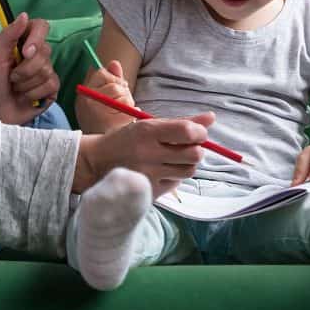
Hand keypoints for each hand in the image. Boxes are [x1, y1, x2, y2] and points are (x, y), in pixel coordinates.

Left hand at [0, 13, 59, 124]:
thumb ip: (8, 35)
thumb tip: (24, 15)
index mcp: (23, 42)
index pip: (41, 27)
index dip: (37, 38)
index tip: (25, 51)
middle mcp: (36, 54)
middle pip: (44, 52)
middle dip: (24, 69)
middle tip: (10, 77)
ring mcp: (45, 72)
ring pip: (47, 71)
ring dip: (26, 83)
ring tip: (15, 88)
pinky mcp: (50, 89)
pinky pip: (52, 85)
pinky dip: (34, 93)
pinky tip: (25, 97)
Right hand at [74, 111, 215, 197]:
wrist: (97, 163)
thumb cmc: (126, 140)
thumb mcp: (148, 125)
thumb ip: (181, 122)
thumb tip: (212, 117)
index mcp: (147, 131)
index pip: (187, 131)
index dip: (200, 132)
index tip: (197, 132)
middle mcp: (149, 154)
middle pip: (194, 154)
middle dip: (195, 149)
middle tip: (186, 146)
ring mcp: (150, 175)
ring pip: (189, 170)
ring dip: (186, 163)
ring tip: (172, 158)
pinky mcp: (150, 191)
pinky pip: (176, 183)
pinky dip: (174, 175)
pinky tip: (161, 170)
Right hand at [75, 60, 136, 132]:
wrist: (100, 152)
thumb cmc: (104, 123)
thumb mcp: (102, 99)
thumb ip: (110, 79)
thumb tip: (115, 63)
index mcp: (84, 95)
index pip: (102, 73)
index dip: (113, 81)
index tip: (115, 92)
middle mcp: (88, 102)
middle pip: (115, 85)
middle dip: (122, 93)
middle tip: (118, 106)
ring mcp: (99, 113)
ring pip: (124, 96)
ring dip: (128, 104)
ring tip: (120, 115)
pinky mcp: (112, 123)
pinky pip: (130, 108)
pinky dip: (133, 113)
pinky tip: (126, 122)